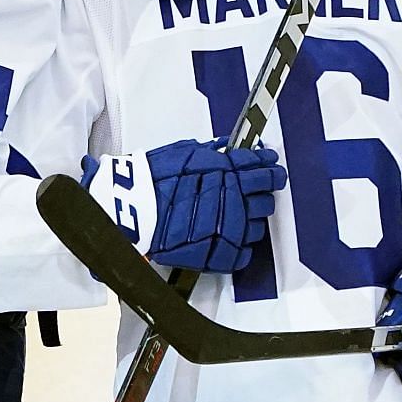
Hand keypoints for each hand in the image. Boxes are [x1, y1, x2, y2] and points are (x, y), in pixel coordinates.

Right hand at [85, 137, 284, 273]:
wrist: (130, 209)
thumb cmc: (152, 179)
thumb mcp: (185, 153)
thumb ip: (213, 152)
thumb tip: (229, 148)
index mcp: (228, 171)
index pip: (264, 168)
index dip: (270, 167)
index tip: (271, 166)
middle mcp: (233, 199)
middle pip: (266, 197)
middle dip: (263, 191)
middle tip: (256, 188)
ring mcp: (229, 229)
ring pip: (258, 225)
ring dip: (253, 218)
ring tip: (238, 213)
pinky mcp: (220, 254)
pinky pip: (244, 252)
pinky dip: (240, 244)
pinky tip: (231, 235)